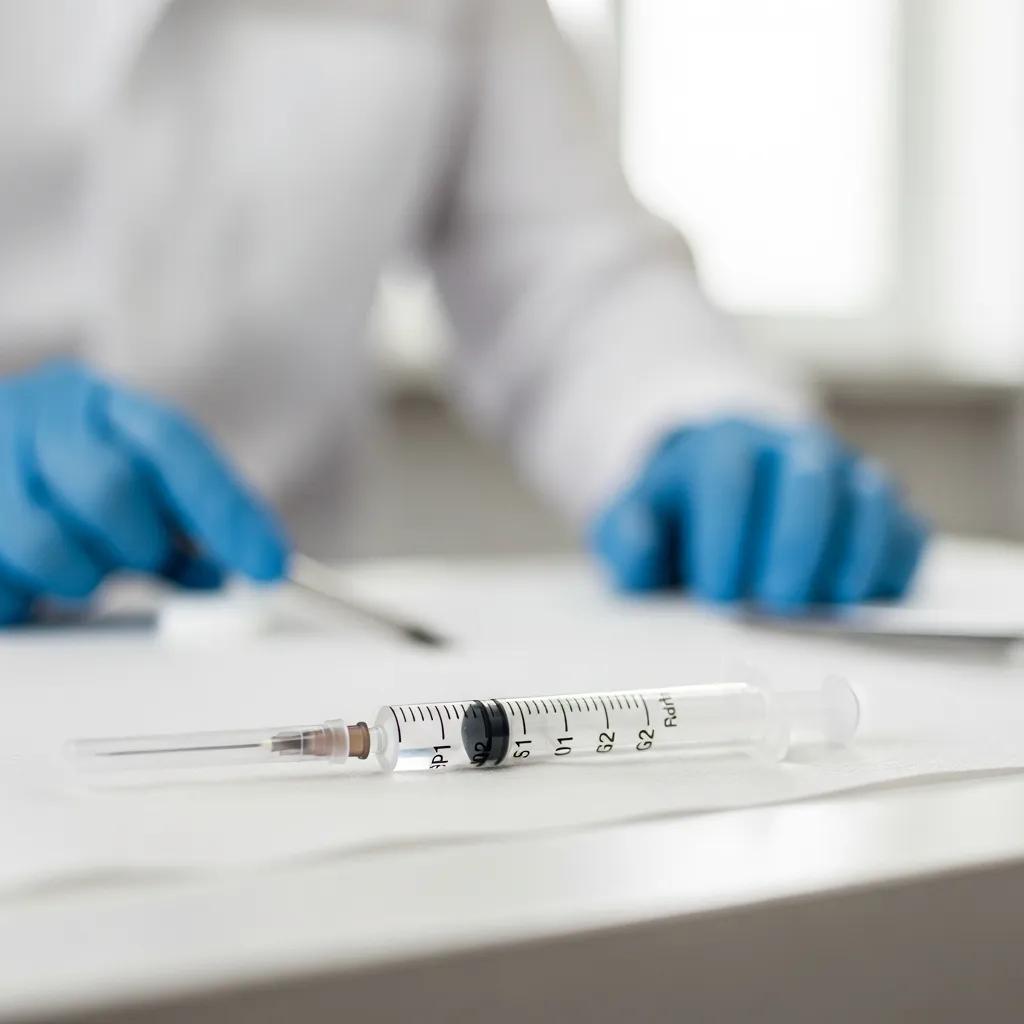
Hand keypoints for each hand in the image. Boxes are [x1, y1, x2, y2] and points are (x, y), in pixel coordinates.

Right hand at [0, 361, 288, 624]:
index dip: (224, 512)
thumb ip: (183, 523)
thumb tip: (236, 574)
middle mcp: (37, 416)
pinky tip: (24, 574)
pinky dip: (23, 597)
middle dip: (138, 546)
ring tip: (74, 565)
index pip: (173, 447)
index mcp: (98, 402)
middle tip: (143, 557)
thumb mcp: (128, 478)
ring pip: (49, 547)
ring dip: (78, 577)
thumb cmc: (62, 473)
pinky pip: (1, 586)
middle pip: (110, 493)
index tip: (270, 566)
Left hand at [591, 418, 926, 611]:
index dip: (726, 539)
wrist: (722, 483)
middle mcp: (790, 447)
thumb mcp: (633, 519)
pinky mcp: (880, 505)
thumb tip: (641, 545)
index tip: (717, 594)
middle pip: (808, 477)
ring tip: (828, 603)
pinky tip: (862, 595)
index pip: (728, 480)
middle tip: (777, 602)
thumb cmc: (680, 512)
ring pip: (867, 495)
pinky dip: (892, 561)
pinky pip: (906, 526)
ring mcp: (842, 471)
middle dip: (795, 541)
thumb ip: (625, 536)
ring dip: (852, 552)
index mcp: (722, 446)